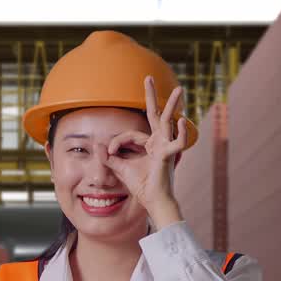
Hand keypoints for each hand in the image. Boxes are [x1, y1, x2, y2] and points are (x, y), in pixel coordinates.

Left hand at [98, 75, 188, 215]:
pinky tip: (181, 120)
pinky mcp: (167, 156)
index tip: (109, 153)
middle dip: (151, 96)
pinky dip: (181, 133)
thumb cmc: (142, 187)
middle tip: (148, 78)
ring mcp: (165, 147)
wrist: (153, 202)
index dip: (117, 142)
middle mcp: (159, 142)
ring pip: (168, 121)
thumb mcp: (121, 168)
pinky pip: (177, 142)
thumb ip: (110, 157)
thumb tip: (99, 146)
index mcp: (149, 145)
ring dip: (173, 105)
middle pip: (155, 115)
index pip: (130, 134)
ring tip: (179, 90)